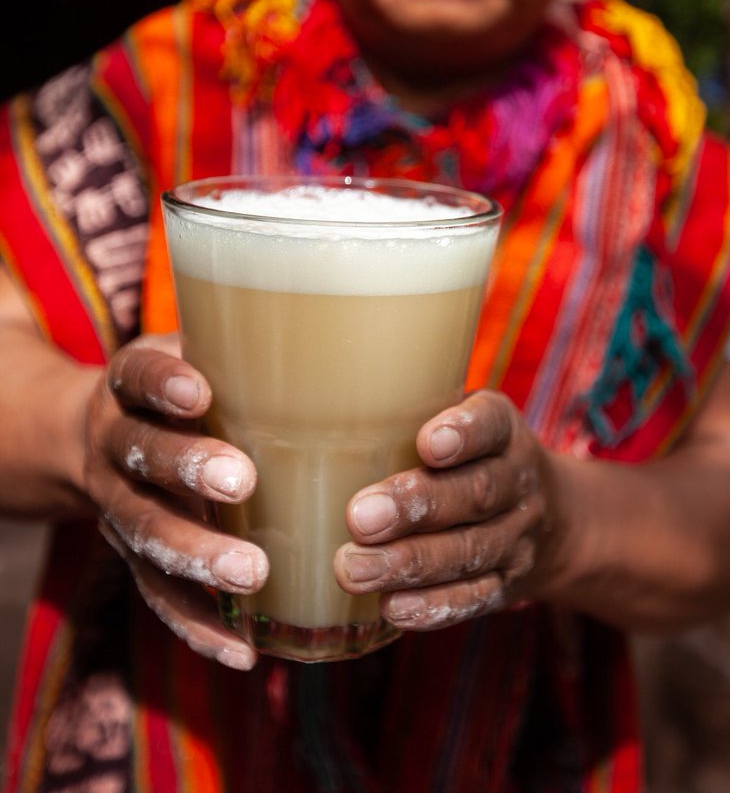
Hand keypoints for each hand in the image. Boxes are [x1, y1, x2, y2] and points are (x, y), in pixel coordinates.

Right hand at [82, 334, 265, 669]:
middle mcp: (114, 443)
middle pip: (142, 456)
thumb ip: (254, 354)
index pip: (139, 375)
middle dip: (190, 471)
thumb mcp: (201, 353)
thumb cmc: (186, 387)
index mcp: (131, 384)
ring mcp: (116, 504)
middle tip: (241, 483)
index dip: (166, 385)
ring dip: (197, 555)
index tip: (202, 392)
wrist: (97, 436)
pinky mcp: (131, 557)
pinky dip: (196, 625)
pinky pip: (157, 595)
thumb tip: (363, 348)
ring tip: (252, 574)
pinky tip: (240, 649)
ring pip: (145, 531)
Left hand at [333, 390, 552, 629]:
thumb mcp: (463, 417)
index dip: (464, 433)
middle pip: (476, 494)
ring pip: (469, 552)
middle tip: (359, 518)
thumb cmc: (474, 455)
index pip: (492, 425)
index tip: (428, 443)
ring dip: (410, 563)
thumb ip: (412, 407)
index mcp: (505, 432)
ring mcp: (517, 539)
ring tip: (352, 569)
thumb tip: (315, 397)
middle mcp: (519, 483)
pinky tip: (391, 607)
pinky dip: (433, 607)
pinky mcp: (508, 586)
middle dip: (416, 506)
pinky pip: (475, 599)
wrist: (559, 520)